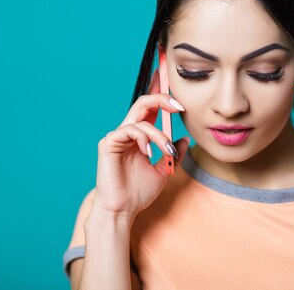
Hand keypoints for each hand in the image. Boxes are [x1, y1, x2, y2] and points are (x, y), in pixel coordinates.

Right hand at [90, 68, 189, 219]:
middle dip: (163, 99)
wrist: (123, 210)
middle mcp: (128, 132)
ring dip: (159, 134)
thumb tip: (185, 138)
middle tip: (180, 107)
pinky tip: (149, 154)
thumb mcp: (164, 171)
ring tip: (166, 152)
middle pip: (144, 102)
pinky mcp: (108, 143)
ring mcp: (117, 136)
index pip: (150, 107)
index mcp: (140, 136)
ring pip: (141, 119)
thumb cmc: (138, 193)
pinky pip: (130, 130)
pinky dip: (144, 139)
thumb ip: (174, 153)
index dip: (159, 92)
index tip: (171, 82)